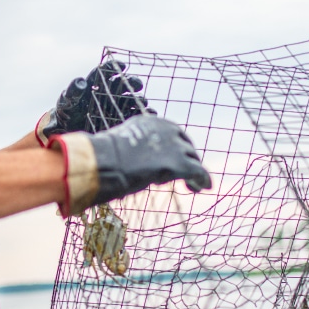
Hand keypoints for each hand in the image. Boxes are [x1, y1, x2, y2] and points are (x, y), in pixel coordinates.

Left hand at [36, 59, 150, 143]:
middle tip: (136, 84)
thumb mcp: (66, 102)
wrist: (69, 132)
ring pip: (131, 99)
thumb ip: (72, 91)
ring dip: (138, 98)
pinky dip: (143, 113)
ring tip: (142, 101)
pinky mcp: (122, 119)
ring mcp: (116, 106)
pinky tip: (149, 113)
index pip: (105, 72)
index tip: (122, 65)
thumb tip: (80, 81)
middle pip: (123, 84)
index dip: (114, 67)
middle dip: (131, 82)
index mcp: (95, 83)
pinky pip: (135, 115)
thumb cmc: (66, 113)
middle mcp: (108, 93)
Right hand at [50, 114, 211, 215]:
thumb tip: (128, 162)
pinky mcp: (179, 163)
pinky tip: (204, 187)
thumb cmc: (104, 159)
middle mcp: (166, 129)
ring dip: (193, 172)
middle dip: (187, 158)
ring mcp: (174, 145)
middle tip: (186, 175)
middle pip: (186, 144)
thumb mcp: (121, 146)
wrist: (104, 162)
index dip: (175, 148)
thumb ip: (132, 149)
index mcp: (150, 122)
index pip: (171, 133)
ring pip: (193, 158)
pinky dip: (203, 179)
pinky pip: (198, 171)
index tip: (173, 160)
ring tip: (192, 187)